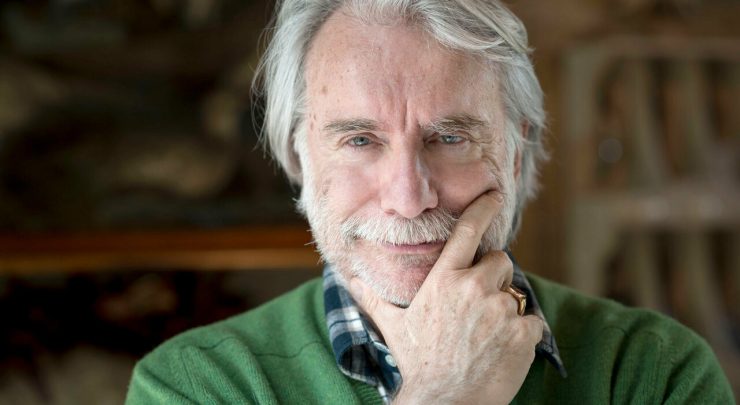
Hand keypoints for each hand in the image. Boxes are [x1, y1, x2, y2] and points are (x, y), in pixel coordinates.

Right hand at [349, 191, 543, 404]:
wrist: (443, 403)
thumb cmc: (417, 363)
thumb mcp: (393, 326)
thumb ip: (373, 298)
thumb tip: (348, 278)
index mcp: (443, 280)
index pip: (467, 232)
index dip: (483, 209)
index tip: (494, 195)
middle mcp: (473, 288)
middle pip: (500, 260)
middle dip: (493, 277)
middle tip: (478, 303)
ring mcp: (499, 311)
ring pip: (515, 293)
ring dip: (505, 309)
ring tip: (485, 334)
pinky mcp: (522, 333)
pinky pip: (532, 320)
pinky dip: (523, 333)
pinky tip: (501, 349)